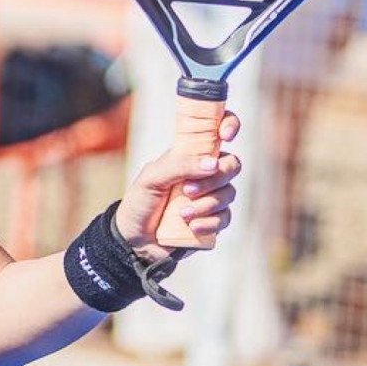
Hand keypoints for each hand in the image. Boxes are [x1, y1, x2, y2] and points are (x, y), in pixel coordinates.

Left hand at [114, 109, 244, 263]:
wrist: (134, 240)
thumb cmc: (140, 202)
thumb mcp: (151, 178)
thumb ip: (180, 165)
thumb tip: (212, 163)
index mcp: (191, 155)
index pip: (217, 130)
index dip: (230, 124)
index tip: (226, 136)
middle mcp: (205, 174)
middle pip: (232, 165)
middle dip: (214, 179)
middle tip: (188, 190)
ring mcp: (211, 197)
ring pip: (229, 193)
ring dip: (206, 205)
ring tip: (183, 214)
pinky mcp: (214, 221)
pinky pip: (225, 218)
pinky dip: (209, 223)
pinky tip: (191, 227)